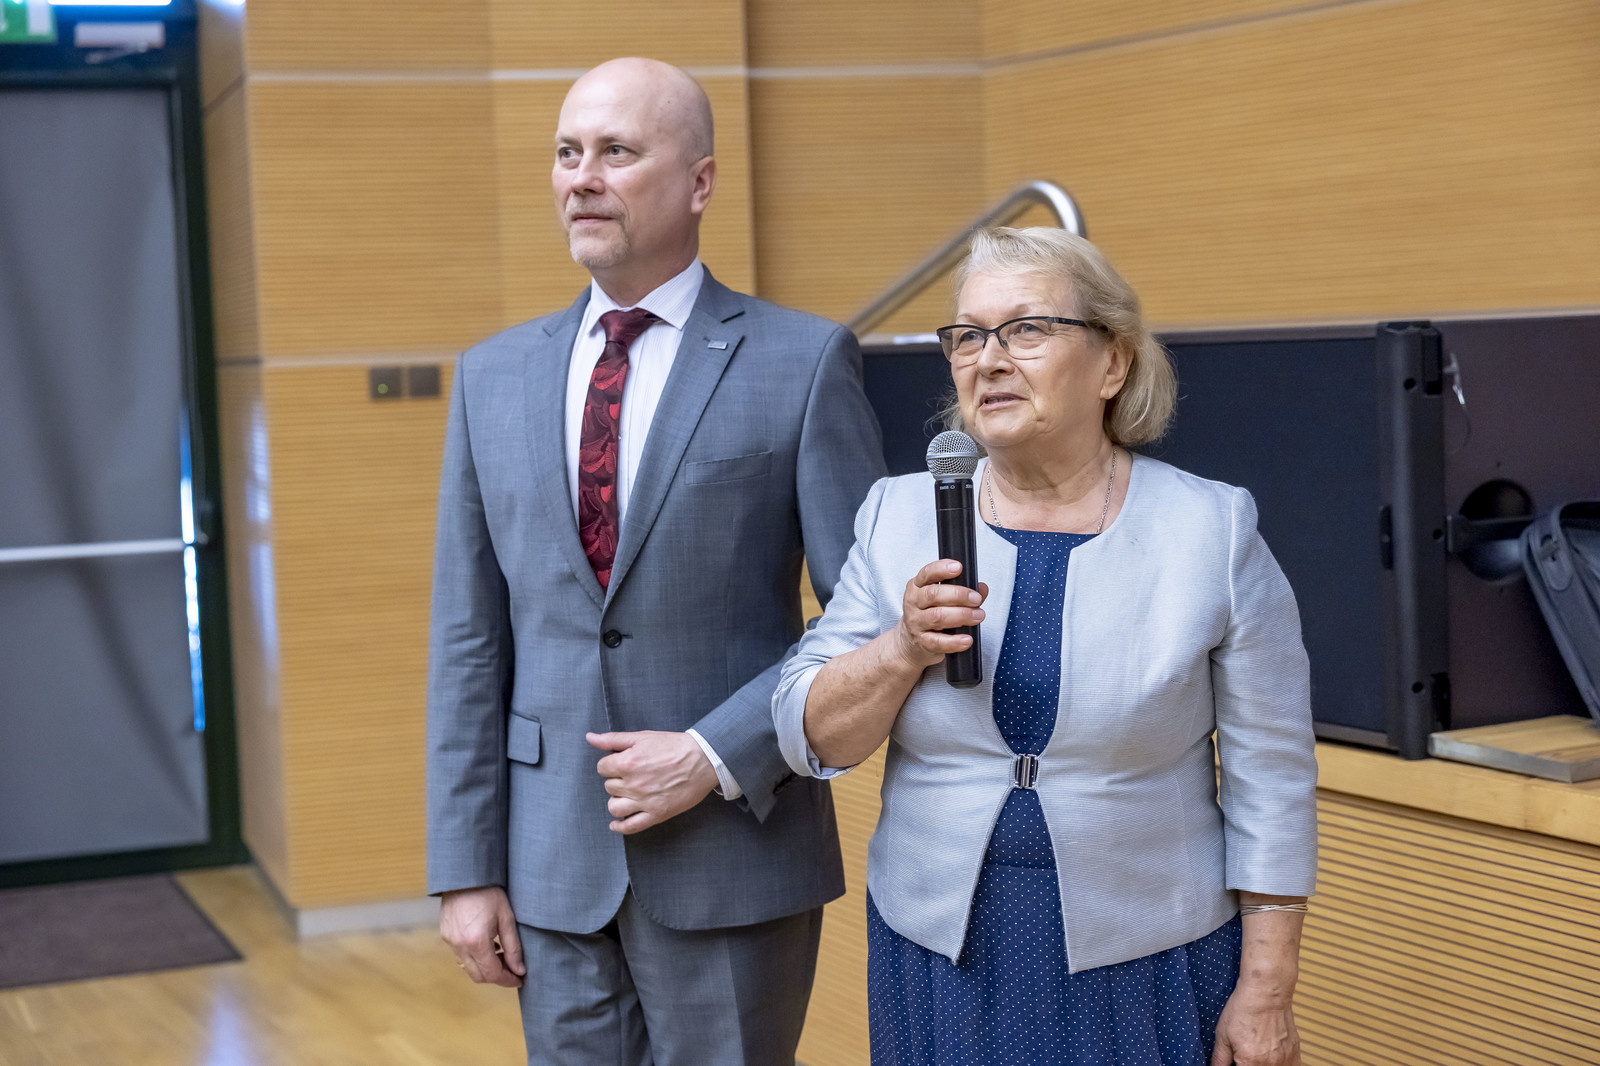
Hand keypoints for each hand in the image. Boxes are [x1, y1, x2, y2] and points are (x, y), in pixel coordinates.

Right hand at [439, 886, 524, 988]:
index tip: (519, 979)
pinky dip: (475, 958)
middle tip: (512, 969)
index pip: (492, 974)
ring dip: (485, 968)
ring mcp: (451, 942)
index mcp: (477, 942)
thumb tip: (519, 970)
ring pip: (468, 968)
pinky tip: (488, 946)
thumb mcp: (507, 918)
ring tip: (501, 955)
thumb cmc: (489, 893)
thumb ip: (514, 947)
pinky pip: (461, 957)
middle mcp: (460, 946)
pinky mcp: (446, 936)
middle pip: (478, 976)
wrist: (465, 876)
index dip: (507, 980)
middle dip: (497, 977)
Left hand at [587, 730, 718, 833]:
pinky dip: (620, 827)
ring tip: (626, 795)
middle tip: (631, 775)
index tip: (621, 763)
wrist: (703, 759)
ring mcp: (644, 801)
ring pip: (614, 807)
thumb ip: (613, 739)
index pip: (602, 768)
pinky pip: (631, 826)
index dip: (611, 764)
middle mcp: (633, 784)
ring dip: (617, 801)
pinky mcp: (656, 814)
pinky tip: (616, 824)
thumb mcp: (642, 737)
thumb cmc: (674, 746)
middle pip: (608, 787)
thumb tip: (590, 738)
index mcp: (628, 763)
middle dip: (616, 780)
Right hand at [894, 559, 988, 669]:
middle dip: (958, 594)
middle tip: (976, 598)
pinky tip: (967, 639)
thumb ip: (962, 592)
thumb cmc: (929, 615)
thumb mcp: (941, 599)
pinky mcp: (922, 642)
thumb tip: (982, 588)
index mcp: (917, 586)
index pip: (927, 573)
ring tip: (978, 616)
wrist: (911, 642)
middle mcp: (914, 602)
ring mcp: (916, 623)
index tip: (958, 568)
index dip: (942, 569)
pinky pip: (938, 641)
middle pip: (933, 594)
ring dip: (961, 615)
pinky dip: (955, 641)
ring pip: (937, 616)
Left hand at [1212, 982, 1300, 1064]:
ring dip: (1263, 1065)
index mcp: (1251, 1062)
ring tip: (1256, 1052)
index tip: (1235, 1061)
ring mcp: (1286, 1060)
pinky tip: (1269, 1057)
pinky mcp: (1295, 1053)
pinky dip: (1278, 1064)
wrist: (1266, 992)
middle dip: (1248, 1064)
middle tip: (1243, 1056)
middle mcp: (1271, 1064)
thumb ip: (1220, 1058)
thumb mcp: (1222, 1035)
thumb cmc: (1245, 1009)